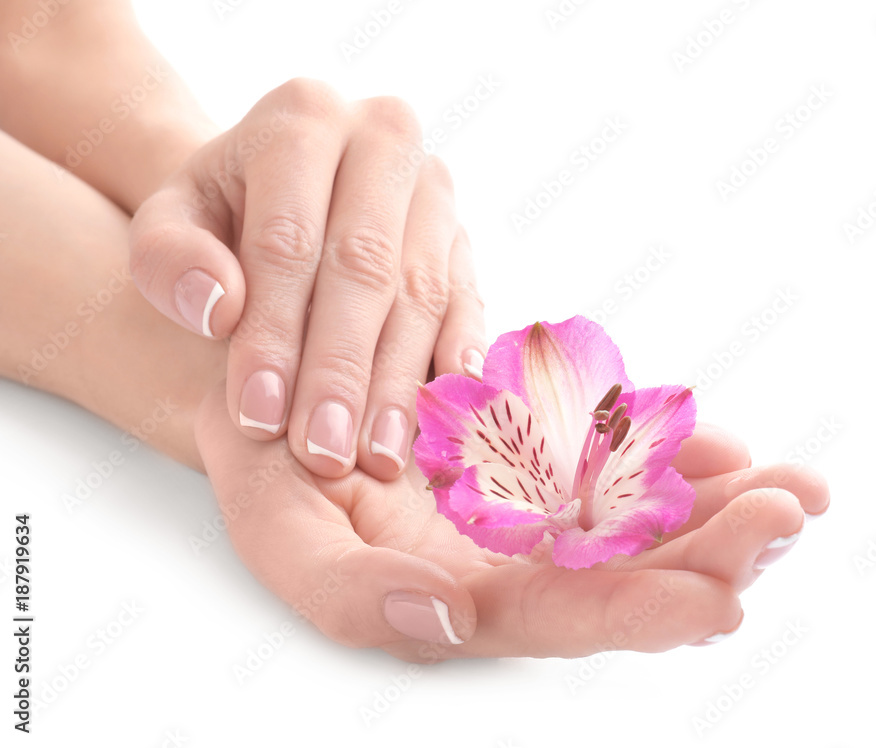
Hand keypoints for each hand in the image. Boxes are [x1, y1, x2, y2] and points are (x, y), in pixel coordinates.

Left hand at [130, 79, 484, 480]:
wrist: (283, 194)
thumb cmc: (221, 219)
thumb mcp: (170, 224)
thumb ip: (168, 258)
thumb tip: (220, 306)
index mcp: (302, 118)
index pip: (287, 240)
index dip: (274, 334)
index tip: (259, 417)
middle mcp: (382, 137)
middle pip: (363, 266)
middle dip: (341, 369)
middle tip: (324, 452)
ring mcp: (433, 187)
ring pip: (420, 290)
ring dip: (398, 380)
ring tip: (376, 455)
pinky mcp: (464, 235)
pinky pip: (467, 299)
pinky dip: (457, 356)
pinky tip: (445, 406)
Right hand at [196, 383, 828, 660]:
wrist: (278, 388)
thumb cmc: (267, 463)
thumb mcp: (274, 527)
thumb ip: (346, 592)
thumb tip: (446, 617)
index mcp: (451, 594)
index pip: (559, 616)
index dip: (639, 610)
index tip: (722, 597)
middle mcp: (503, 558)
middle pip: (625, 572)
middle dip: (713, 551)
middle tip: (790, 514)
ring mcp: (527, 500)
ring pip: (637, 516)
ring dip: (716, 503)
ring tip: (795, 488)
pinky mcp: (537, 446)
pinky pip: (614, 453)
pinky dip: (667, 448)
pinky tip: (715, 442)